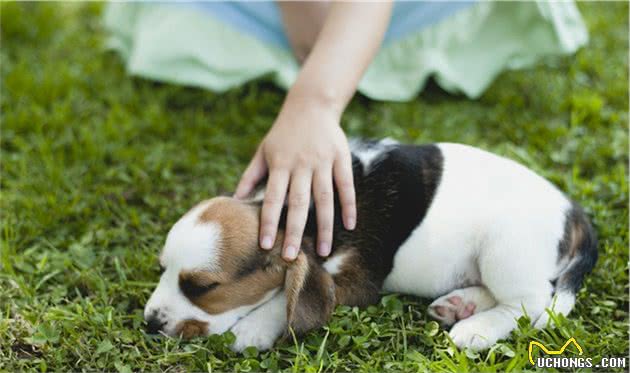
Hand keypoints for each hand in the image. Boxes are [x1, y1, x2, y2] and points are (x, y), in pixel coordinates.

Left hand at [235, 95, 355, 259]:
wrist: (311, 104)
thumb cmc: (283, 132)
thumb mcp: (263, 151)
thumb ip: (251, 175)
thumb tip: (234, 199)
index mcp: (280, 165)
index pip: (272, 199)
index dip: (269, 222)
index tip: (266, 245)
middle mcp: (301, 165)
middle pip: (298, 203)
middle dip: (295, 232)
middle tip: (292, 257)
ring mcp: (323, 162)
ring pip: (324, 199)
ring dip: (325, 227)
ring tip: (325, 251)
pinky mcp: (341, 158)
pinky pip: (346, 185)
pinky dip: (349, 205)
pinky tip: (351, 225)